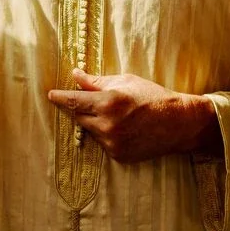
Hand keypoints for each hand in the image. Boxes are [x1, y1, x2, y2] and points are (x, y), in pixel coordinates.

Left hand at [46, 69, 219, 162]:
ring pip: (91, 131)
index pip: (74, 101)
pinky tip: (125, 129)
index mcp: (108, 102)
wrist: (179, 123)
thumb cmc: (153, 97)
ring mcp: (112, 143)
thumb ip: (97, 81)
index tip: (50, 95)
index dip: (60, 98)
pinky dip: (107, 135)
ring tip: (118, 115)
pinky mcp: (118, 155)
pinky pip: (103, 143)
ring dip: (96, 122)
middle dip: (80, 109)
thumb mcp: (126, 81)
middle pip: (78, 117)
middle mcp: (107, 125)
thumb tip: (76, 75)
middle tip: (90, 102)